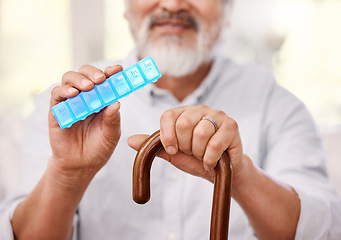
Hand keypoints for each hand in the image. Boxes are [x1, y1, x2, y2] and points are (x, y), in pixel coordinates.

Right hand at [48, 65, 121, 177]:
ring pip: (69, 79)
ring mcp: (70, 102)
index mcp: (102, 99)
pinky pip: (57, 94)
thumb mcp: (111, 135)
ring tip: (89, 87)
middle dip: (93, 72)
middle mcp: (86, 97)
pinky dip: (64, 90)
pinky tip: (73, 94)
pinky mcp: (57, 111)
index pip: (105, 80)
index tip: (118, 69)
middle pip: (85, 73)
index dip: (111, 72)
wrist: (81, 165)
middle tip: (101, 78)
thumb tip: (116, 103)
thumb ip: (113, 120)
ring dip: (79, 79)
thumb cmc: (99, 148)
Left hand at [128, 105, 243, 182]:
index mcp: (184, 113)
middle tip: (192, 153)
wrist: (220, 172)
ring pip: (200, 133)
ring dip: (199, 153)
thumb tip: (129, 140)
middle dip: (185, 146)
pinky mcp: (232, 126)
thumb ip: (154, 146)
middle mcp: (200, 109)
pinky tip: (212, 162)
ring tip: (203, 157)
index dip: (167, 137)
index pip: (168, 116)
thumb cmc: (196, 160)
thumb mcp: (173, 154)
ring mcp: (218, 115)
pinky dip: (210, 159)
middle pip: (183, 124)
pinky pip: (215, 144)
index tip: (173, 150)